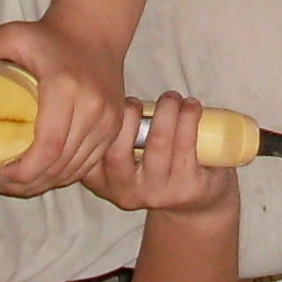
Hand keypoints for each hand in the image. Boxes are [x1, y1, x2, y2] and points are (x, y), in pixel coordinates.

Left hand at [0, 17, 128, 196]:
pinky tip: (43, 175)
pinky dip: (65, 175)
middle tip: (0, 184)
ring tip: (16, 184)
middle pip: (60, 164)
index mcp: (66, 87)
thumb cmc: (50, 37)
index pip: (48, 146)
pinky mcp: (115, 127)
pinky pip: (89, 164)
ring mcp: (108, 120)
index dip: (24, 172)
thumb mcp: (15, 34)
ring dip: (46, 183)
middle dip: (28, 183)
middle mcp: (93, 107)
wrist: (94, 31)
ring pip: (76, 169)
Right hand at [79, 92, 238, 219]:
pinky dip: (188, 118)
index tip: (108, 101)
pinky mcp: (187, 189)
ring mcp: (157, 193)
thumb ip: (110, 128)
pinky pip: (185, 147)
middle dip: (129, 117)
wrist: (195, 200)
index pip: (87, 155)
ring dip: (166, 111)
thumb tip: (100, 81)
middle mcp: (125, 193)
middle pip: (117, 153)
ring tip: (172, 98)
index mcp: (101, 181)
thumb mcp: (123, 152)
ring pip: (158, 144)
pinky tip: (191, 106)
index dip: (96, 125)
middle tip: (138, 101)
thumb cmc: (154, 163)